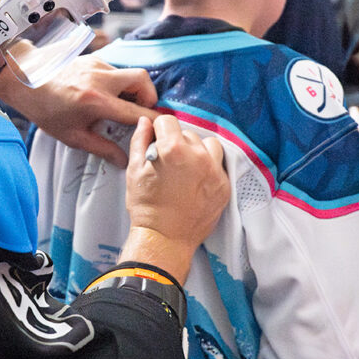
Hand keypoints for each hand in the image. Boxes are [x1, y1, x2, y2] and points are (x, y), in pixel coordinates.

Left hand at [0, 54, 158, 167]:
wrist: (24, 82)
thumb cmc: (46, 111)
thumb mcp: (72, 136)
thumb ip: (101, 148)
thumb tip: (124, 161)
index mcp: (96, 102)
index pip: (137, 111)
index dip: (154, 121)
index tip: (162, 128)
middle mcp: (100, 79)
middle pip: (143, 80)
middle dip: (149, 95)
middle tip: (139, 110)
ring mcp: (97, 65)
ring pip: (129, 72)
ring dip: (131, 88)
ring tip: (119, 104)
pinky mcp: (92, 58)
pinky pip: (115, 69)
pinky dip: (116, 81)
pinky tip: (103, 93)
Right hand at [119, 115, 229, 282]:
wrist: (164, 238)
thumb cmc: (147, 207)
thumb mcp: (134, 170)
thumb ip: (140, 141)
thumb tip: (145, 123)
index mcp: (172, 149)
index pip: (167, 121)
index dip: (158, 130)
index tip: (157, 140)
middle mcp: (197, 156)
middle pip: (187, 133)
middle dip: (177, 143)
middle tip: (169, 162)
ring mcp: (214, 171)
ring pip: (209, 145)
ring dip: (198, 151)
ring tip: (187, 168)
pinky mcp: (224, 186)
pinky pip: (219, 165)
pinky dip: (209, 168)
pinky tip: (196, 181)